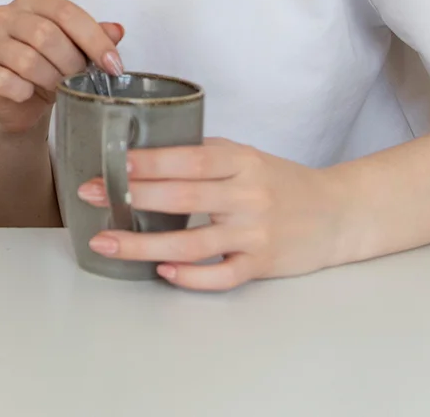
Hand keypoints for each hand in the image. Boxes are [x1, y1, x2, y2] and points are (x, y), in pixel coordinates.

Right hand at [0, 0, 124, 136]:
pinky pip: (6, 81)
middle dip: (72, 63)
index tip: (114, 66)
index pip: (66, 12)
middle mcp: (4, 14)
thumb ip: (94, 37)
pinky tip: (30, 94)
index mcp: (30, 0)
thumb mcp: (74, 49)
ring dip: (51, 80)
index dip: (95, 40)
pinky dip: (25, 91)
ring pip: (28, 60)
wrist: (17, 102)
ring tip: (59, 88)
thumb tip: (117, 30)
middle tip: (81, 81)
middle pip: (46, 34)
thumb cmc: (47, 68)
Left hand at [76, 137, 349, 290]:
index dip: (150, 161)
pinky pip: (221, 275)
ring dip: (144, 244)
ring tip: (106, 241)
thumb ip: (205, 156)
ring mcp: (255, 233)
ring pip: (193, 243)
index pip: (190, 158)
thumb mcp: (248, 157)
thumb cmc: (282, 182)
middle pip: (184, 198)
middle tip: (90, 194)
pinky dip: (190, 276)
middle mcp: (249, 195)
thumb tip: (142, 154)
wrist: (339, 213)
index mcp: (242, 161)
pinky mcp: (262, 264)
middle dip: (132, 197)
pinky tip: (162, 271)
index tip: (113, 161)